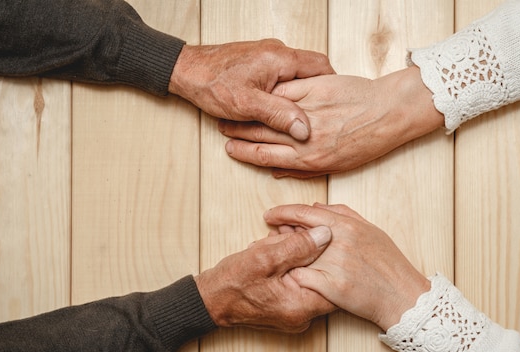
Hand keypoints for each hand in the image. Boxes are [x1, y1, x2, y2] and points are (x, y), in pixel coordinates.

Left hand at [169, 39, 334, 140]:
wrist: (185, 70)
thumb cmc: (212, 83)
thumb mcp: (247, 104)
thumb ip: (278, 115)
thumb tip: (303, 130)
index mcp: (280, 58)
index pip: (321, 66)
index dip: (332, 87)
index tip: (334, 108)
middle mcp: (277, 52)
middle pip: (310, 71)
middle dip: (316, 95)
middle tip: (320, 117)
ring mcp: (268, 56)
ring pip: (296, 76)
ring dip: (299, 96)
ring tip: (301, 118)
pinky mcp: (259, 63)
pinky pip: (282, 77)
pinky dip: (286, 93)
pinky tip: (281, 110)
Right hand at [194, 225, 335, 332]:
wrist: (210, 300)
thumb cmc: (231, 282)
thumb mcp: (264, 257)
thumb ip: (297, 246)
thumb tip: (325, 234)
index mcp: (302, 306)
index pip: (334, 281)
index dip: (329, 253)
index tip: (318, 236)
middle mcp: (304, 316)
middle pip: (324, 278)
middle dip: (310, 252)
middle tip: (290, 236)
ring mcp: (297, 314)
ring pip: (311, 278)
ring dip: (299, 257)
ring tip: (278, 244)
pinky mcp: (290, 308)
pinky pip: (301, 284)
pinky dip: (292, 266)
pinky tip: (277, 253)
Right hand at [221, 66, 443, 177]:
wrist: (387, 115)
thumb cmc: (366, 142)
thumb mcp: (336, 165)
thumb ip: (304, 169)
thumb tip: (278, 172)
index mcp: (309, 159)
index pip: (266, 157)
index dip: (244, 154)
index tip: (231, 150)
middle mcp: (305, 137)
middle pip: (261, 136)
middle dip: (238, 133)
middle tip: (224, 129)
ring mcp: (309, 111)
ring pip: (269, 112)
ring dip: (248, 111)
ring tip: (235, 109)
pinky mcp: (316, 90)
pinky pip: (285, 91)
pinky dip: (269, 92)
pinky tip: (258, 91)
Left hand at [263, 203, 429, 330]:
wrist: (403, 295)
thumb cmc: (388, 262)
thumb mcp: (369, 229)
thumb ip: (342, 214)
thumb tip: (317, 207)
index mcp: (346, 224)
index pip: (304, 212)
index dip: (282, 212)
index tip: (269, 215)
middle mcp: (338, 241)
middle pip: (295, 233)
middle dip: (277, 234)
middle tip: (268, 236)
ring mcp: (334, 264)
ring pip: (295, 256)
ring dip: (281, 256)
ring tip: (274, 257)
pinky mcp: (332, 287)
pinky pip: (302, 279)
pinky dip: (291, 276)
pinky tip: (286, 277)